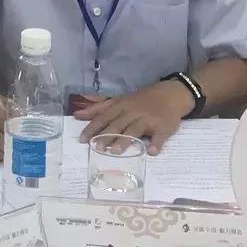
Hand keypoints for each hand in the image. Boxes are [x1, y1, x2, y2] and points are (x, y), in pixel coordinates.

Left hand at [76, 80, 193, 154]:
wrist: (169, 94)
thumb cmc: (139, 100)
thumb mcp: (118, 101)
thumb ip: (98, 109)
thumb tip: (76, 115)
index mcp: (121, 106)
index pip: (103, 117)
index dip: (93, 128)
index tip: (82, 139)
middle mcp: (132, 112)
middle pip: (117, 124)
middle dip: (106, 135)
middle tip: (97, 147)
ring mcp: (148, 119)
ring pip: (135, 130)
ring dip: (125, 140)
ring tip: (116, 151)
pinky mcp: (163, 127)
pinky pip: (160, 136)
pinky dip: (156, 144)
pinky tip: (151, 152)